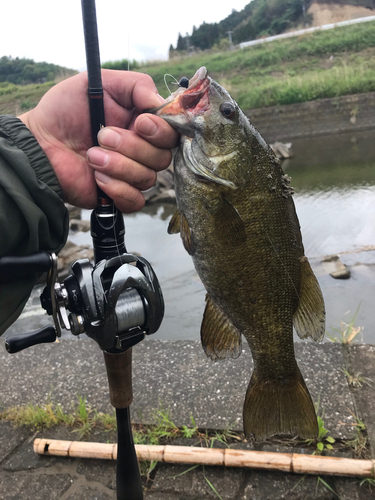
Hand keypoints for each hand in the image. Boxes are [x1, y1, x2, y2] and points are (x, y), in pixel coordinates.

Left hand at [19, 70, 177, 212]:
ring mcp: (132, 175)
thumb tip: (162, 105)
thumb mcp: (100, 83)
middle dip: (133, 147)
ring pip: (148, 178)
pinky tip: (97, 177)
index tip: (139, 123)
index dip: (161, 130)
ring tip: (91, 155)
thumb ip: (137, 85)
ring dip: (119, 165)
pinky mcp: (120, 196)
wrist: (40, 143)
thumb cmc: (65, 111)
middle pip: (163, 157)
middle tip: (102, 136)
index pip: (171, 133)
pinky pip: (136, 200)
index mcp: (142, 124)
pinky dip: (117, 188)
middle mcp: (142, 150)